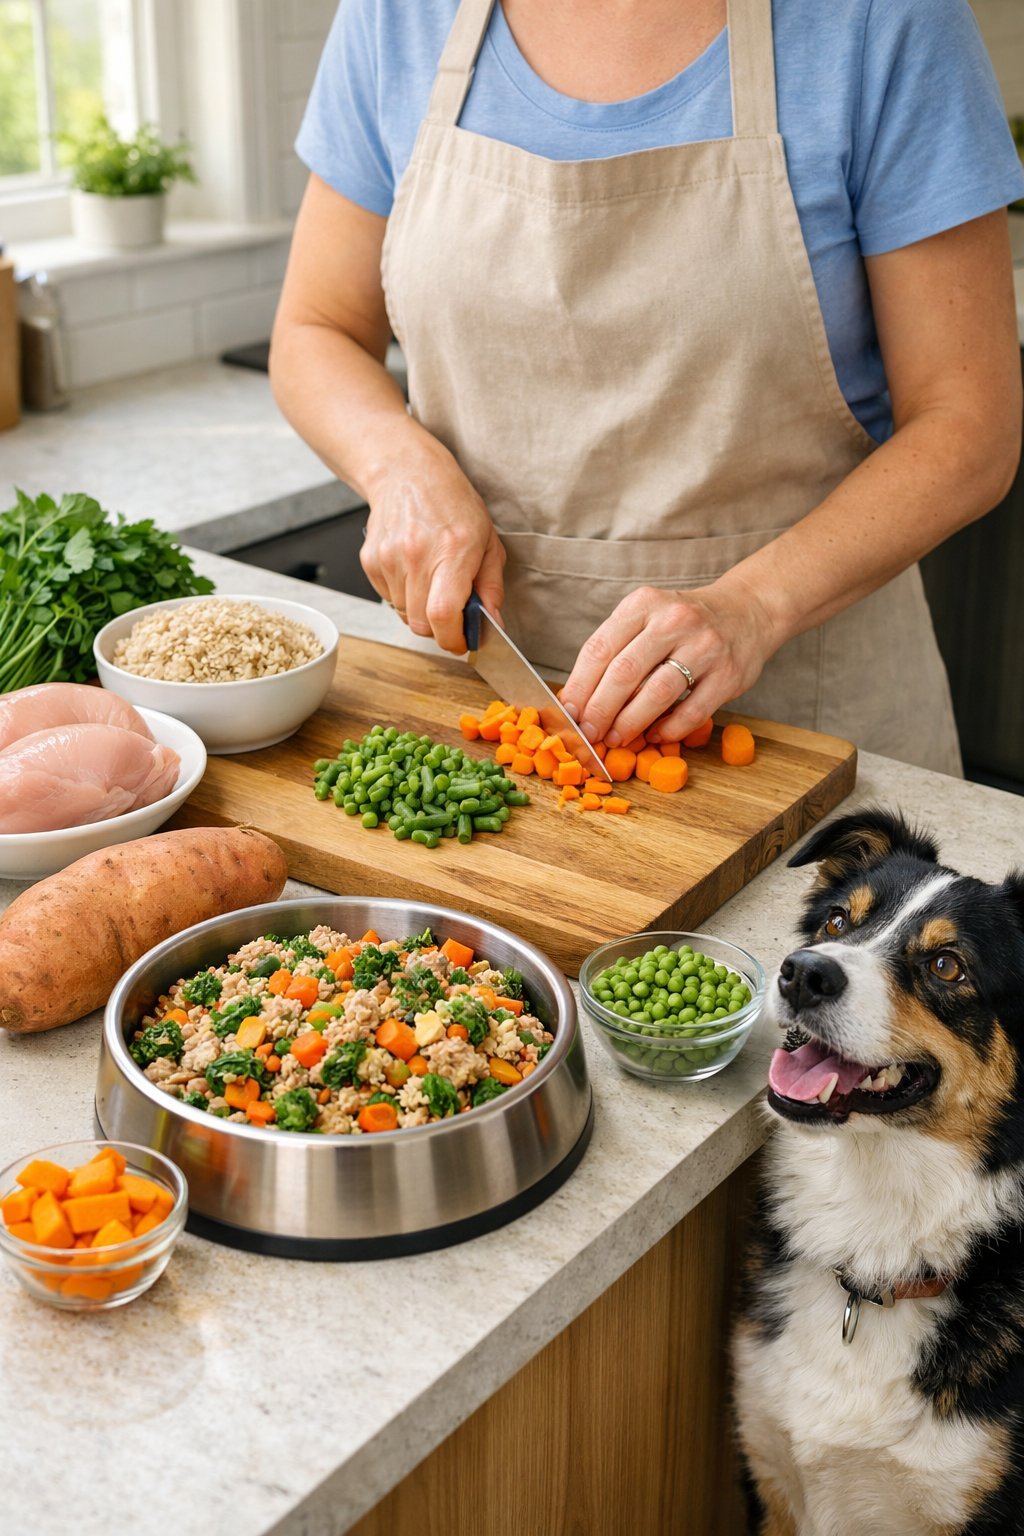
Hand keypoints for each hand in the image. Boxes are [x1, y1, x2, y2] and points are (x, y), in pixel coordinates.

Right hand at [361, 439, 505, 652]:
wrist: (407, 473)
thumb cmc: (452, 504)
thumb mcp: (488, 541)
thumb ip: (491, 587)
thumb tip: (493, 623)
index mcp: (452, 551)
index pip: (444, 615)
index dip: (453, 639)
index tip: (461, 642)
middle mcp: (417, 556)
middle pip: (421, 624)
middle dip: (439, 630)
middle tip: (452, 616)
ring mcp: (389, 559)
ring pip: (404, 615)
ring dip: (421, 611)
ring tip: (432, 581)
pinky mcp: (370, 561)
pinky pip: (388, 598)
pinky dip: (403, 596)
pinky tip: (414, 571)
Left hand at [559, 581, 781, 746]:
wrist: (747, 612)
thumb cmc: (683, 624)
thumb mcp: (646, 619)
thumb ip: (615, 651)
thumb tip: (577, 701)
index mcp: (644, 604)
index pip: (600, 648)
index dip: (579, 686)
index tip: (567, 713)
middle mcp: (674, 620)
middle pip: (625, 672)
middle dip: (600, 709)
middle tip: (588, 733)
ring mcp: (705, 647)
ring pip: (657, 692)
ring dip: (630, 722)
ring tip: (615, 738)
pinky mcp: (729, 674)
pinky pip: (693, 710)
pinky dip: (670, 728)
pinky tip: (655, 735)